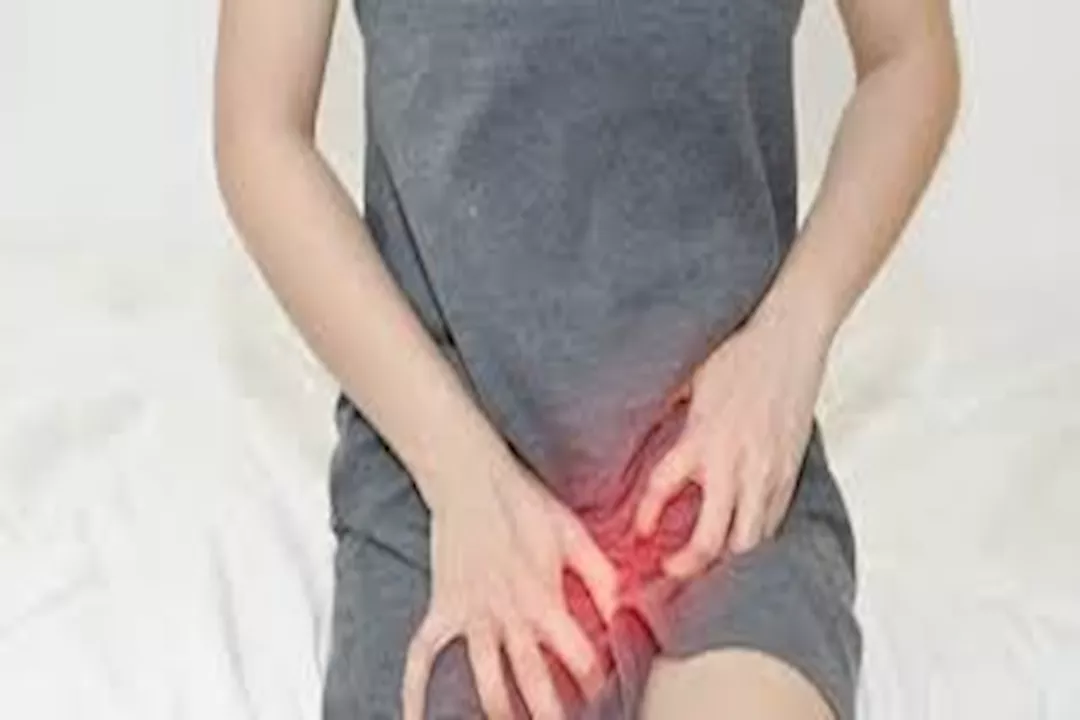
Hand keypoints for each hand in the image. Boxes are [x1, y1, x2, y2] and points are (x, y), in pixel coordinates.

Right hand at [402, 454, 619, 719]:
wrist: (470, 478)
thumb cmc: (524, 503)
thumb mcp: (573, 535)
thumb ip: (601, 575)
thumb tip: (624, 609)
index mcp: (543, 596)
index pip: (577, 654)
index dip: (592, 677)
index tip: (601, 688)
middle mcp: (508, 612)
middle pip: (532, 677)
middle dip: (549, 711)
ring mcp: (471, 613)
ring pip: (485, 675)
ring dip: (499, 708)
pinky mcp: (443, 607)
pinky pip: (422, 654)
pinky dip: (414, 688)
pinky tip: (414, 717)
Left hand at [633, 314, 827, 579]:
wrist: (790, 339)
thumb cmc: (738, 354)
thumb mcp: (689, 380)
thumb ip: (668, 411)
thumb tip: (639, 425)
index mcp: (702, 438)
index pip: (664, 488)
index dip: (647, 516)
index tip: (639, 532)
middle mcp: (734, 463)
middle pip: (712, 538)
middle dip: (689, 564)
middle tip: (671, 572)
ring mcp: (767, 472)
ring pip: (748, 540)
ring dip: (726, 558)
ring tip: (708, 564)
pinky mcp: (791, 472)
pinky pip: (773, 521)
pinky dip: (755, 537)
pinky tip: (740, 540)